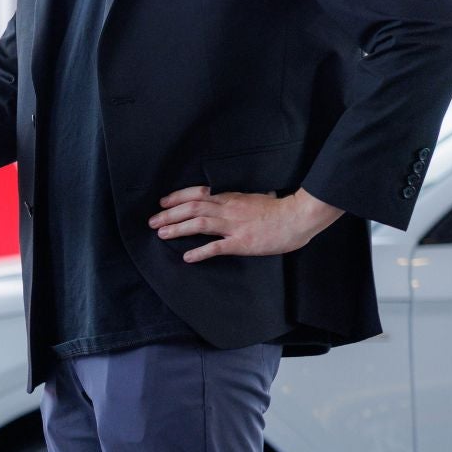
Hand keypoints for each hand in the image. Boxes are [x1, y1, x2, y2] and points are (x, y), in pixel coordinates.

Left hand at [150, 187, 343, 262]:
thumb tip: (227, 198)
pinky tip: (187, 257)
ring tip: (161, 234)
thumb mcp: (254, 197)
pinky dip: (200, 252)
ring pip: (199, 224)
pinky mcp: (241, 243)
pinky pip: (216, 247)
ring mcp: (234, 226)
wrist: (299, 217)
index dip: (177, 197)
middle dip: (169, 214)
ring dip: (178, 229)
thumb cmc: (279, 209)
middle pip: (192, 208)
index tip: (163, 203)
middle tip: (152, 221)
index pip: (198, 193)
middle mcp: (229, 209)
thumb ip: (238, 199)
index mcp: (231, 197)